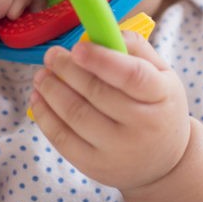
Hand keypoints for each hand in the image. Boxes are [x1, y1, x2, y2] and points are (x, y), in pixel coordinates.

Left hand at [29, 31, 190, 191]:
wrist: (164, 161)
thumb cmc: (158, 106)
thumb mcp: (161, 73)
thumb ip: (135, 48)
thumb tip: (97, 34)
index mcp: (162, 96)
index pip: (132, 75)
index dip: (101, 60)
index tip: (77, 47)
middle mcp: (143, 127)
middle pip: (97, 94)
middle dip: (67, 70)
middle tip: (52, 55)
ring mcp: (118, 151)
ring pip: (76, 115)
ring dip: (51, 90)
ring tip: (42, 75)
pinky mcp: (95, 167)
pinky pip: (62, 139)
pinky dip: (45, 116)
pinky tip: (39, 98)